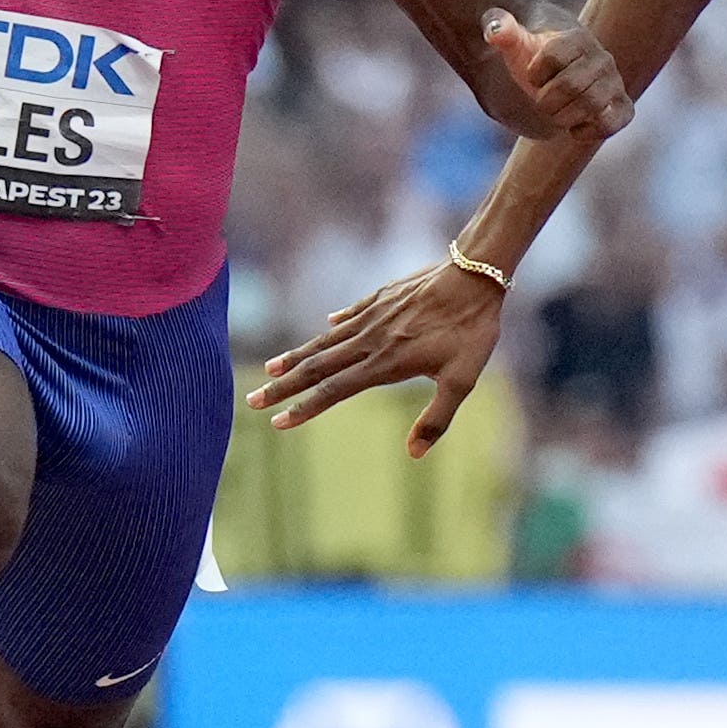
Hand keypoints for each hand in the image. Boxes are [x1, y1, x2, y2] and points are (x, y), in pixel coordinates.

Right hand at [252, 260, 507, 457]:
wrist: (474, 274)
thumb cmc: (472, 330)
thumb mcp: (462, 381)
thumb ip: (437, 418)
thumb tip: (414, 453)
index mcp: (385, 363)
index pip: (333, 391)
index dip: (304, 408)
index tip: (278, 422)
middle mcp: (370, 340)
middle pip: (317, 366)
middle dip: (282, 386)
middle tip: (253, 400)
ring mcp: (372, 316)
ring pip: (325, 339)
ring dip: (296, 356)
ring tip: (270, 368)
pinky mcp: (380, 297)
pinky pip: (349, 315)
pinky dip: (333, 325)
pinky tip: (326, 326)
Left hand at [484, 9, 633, 138]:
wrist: (559, 72)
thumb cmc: (534, 57)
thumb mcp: (515, 42)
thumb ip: (501, 30)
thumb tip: (495, 30)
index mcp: (577, 39)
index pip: (552, 56)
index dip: (534, 73)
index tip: (533, 74)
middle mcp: (602, 59)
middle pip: (570, 85)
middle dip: (546, 99)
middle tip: (542, 99)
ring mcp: (614, 83)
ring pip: (591, 106)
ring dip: (563, 116)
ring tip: (557, 112)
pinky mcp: (622, 107)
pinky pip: (611, 123)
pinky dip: (588, 130)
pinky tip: (574, 127)